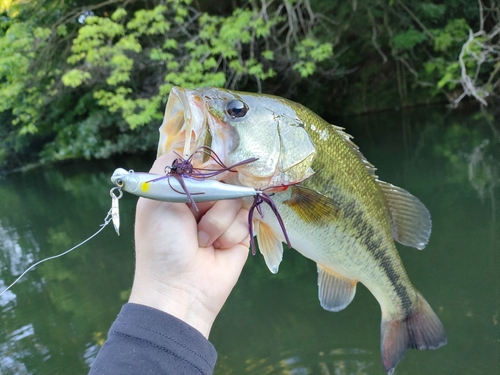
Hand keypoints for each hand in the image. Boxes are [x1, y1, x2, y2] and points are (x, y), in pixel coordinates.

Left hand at [129, 152, 249, 337]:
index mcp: (178, 189)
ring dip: (216, 220)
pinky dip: (228, 233)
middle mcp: (201, 198)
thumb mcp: (155, 200)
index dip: (203, 162)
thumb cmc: (162, 244)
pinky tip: (216, 248)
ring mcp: (222, 215)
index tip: (203, 169)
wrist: (180, 288)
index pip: (198, 161)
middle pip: (221, 174)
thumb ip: (172, 169)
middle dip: (210, 194)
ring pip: (235, 195)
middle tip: (194, 214)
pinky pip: (244, 217)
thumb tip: (196, 152)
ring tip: (202, 240)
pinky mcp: (240, 231)